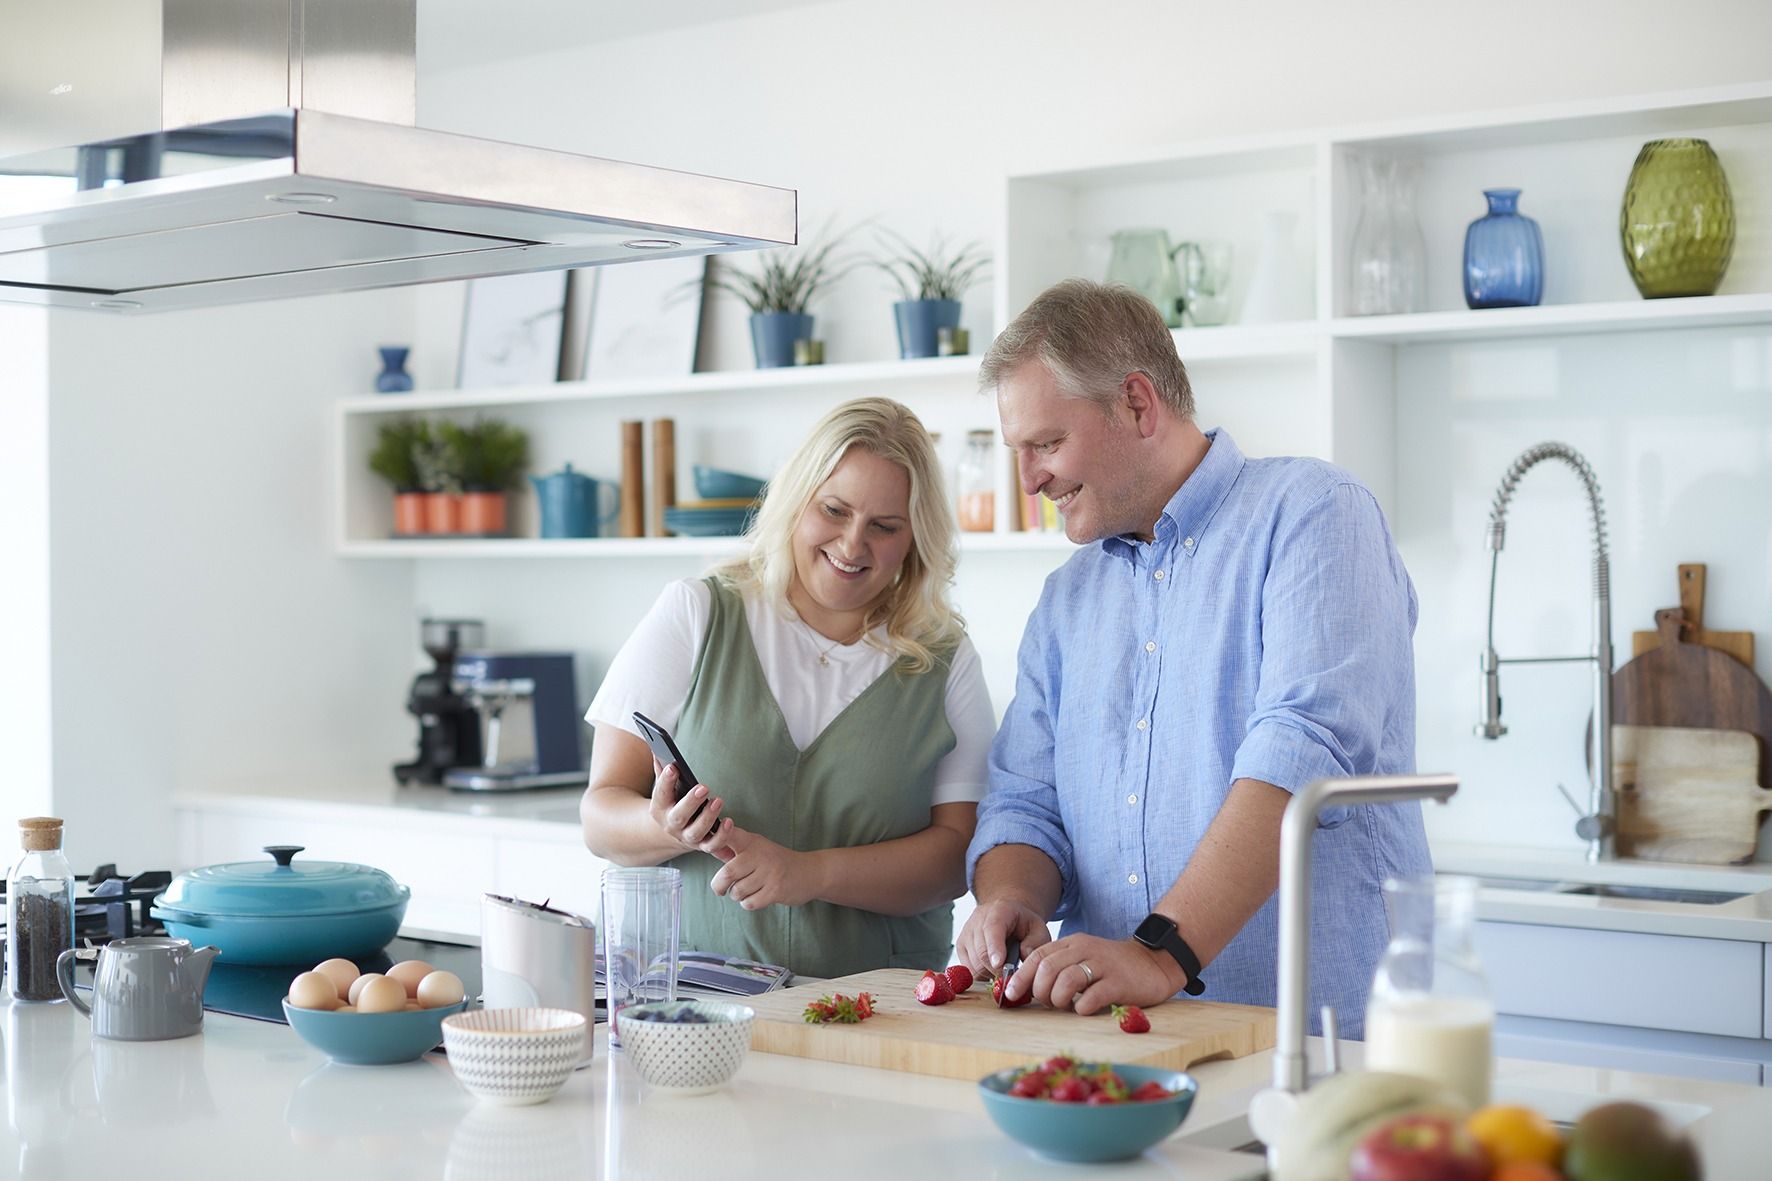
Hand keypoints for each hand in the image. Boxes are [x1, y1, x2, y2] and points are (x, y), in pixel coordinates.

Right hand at [645, 762, 734, 860]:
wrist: (672, 833)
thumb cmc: (671, 803)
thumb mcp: (664, 788)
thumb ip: (662, 769)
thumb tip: (658, 746)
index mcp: (659, 808)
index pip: (660, 793)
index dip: (666, 780)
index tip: (673, 767)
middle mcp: (672, 825)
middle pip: (679, 816)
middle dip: (690, 802)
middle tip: (703, 787)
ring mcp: (687, 837)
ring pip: (696, 832)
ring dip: (708, 817)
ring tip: (718, 800)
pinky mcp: (702, 845)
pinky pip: (712, 845)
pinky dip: (722, 836)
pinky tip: (729, 822)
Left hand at [708, 829, 815, 909]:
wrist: (810, 872)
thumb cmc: (776, 861)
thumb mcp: (756, 849)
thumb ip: (732, 850)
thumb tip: (709, 846)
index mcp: (752, 842)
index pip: (730, 834)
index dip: (718, 836)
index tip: (708, 840)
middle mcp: (760, 855)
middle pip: (727, 873)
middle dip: (719, 886)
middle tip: (720, 889)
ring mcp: (769, 873)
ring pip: (737, 891)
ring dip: (736, 895)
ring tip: (746, 890)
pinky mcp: (775, 890)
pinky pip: (749, 903)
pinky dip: (748, 903)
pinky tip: (756, 896)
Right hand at [955, 897, 1050, 978]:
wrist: (1008, 916)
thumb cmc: (1024, 925)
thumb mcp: (1038, 929)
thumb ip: (1035, 943)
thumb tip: (1024, 956)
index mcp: (1000, 910)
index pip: (992, 929)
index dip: (994, 948)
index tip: (999, 964)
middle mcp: (978, 919)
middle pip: (981, 951)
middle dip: (996, 969)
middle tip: (1011, 977)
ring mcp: (967, 932)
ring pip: (974, 962)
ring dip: (989, 973)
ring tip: (1004, 970)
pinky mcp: (961, 946)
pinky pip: (968, 968)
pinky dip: (981, 975)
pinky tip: (992, 970)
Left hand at [1007, 934, 1185, 1014]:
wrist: (1154, 963)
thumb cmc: (1113, 966)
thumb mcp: (1084, 957)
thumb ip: (1060, 966)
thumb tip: (1029, 988)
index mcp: (1073, 943)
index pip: (1037, 956)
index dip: (1021, 976)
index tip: (1011, 995)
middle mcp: (1085, 949)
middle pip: (1048, 969)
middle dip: (1039, 991)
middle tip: (1047, 1003)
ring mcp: (1102, 965)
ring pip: (1066, 980)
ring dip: (1058, 999)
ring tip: (1065, 1006)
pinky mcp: (1119, 983)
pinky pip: (1091, 997)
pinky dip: (1081, 1008)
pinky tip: (1083, 1009)